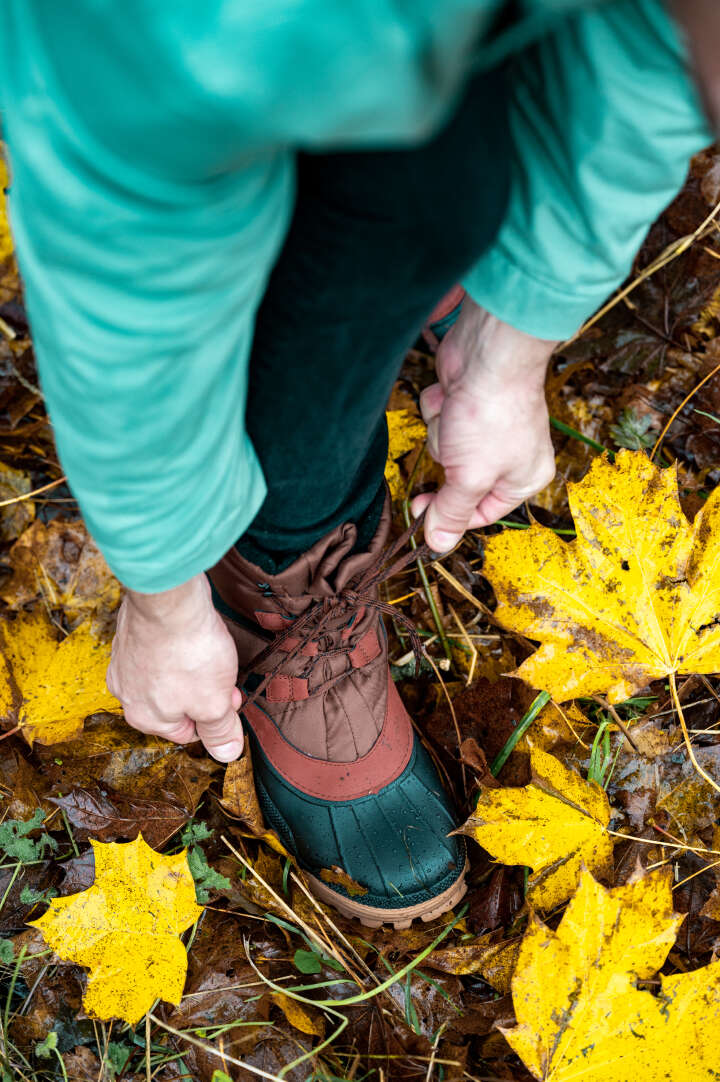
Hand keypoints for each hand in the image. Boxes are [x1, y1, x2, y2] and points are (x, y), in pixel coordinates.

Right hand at [106, 573, 243, 761]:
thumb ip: (220, 731)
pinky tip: (190, 633)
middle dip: (203, 691)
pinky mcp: (130, 632)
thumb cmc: (190, 653)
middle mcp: (126, 693)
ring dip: (190, 667)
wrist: (168, 598)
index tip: (228, 696)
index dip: (215, 716)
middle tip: (222, 672)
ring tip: (206, 649)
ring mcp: (124, 660)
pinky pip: (158, 649)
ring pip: (166, 676)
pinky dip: (175, 645)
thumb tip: (226, 754)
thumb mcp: (214, 703)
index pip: (187, 732)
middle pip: (176, 703)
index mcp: (144, 718)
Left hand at [412, 297, 557, 551]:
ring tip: (458, 416)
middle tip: (450, 451)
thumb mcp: (470, 477)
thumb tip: (439, 546)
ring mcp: (484, 429)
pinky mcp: (463, 404)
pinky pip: (438, 421)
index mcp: (523, 480)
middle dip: (447, 462)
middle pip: (457, 482)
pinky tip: (451, 396)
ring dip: (441, 433)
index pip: (479, 514)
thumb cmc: (492, 416)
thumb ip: (452, 513)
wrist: (487, 354)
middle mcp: (508, 456)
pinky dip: (438, 408)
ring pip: (442, 449)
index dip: (449, 514)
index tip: (420, 509)